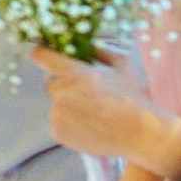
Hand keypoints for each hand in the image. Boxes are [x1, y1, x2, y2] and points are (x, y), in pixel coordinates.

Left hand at [28, 47, 158, 161]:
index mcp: (73, 73)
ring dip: (68, 106)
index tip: (46, 56)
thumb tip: (88, 46)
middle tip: (86, 92)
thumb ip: (101, 51)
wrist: (140, 135)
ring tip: (94, 113)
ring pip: (56, 105)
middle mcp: (60, 93)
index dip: (43, 54)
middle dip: (64, 84)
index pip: (40, 56)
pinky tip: (90, 126)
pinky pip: (59, 123)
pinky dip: (69, 124)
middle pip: (50, 83)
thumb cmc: (134, 98)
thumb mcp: (123, 65)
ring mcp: (57, 115)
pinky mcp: (58, 133)